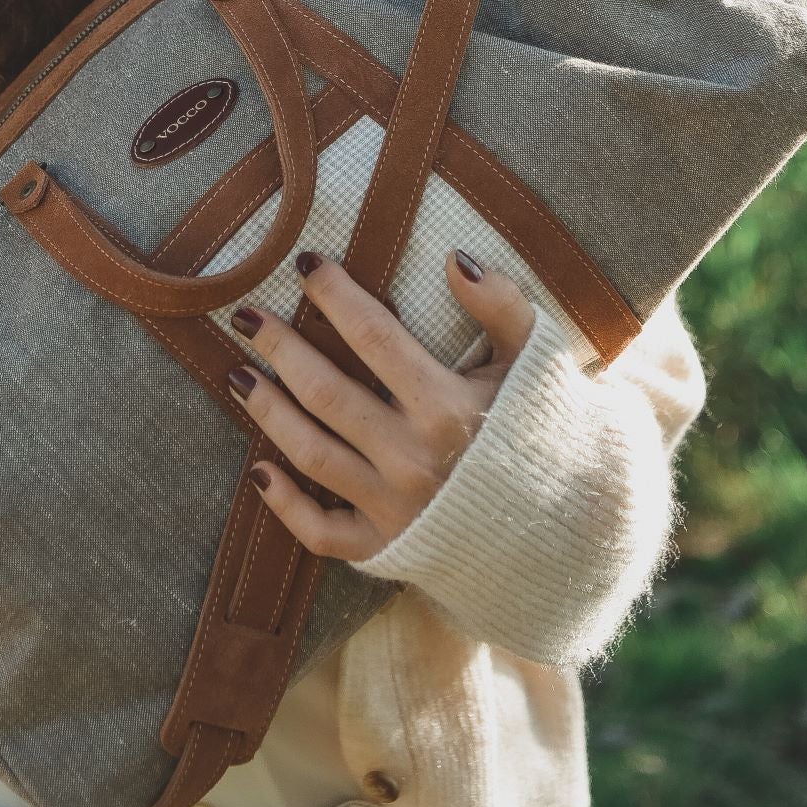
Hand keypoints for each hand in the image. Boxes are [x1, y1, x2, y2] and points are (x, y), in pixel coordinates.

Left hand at [226, 250, 536, 559]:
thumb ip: (501, 304)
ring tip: (237, 374)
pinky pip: (322, 532)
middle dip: (280, 347)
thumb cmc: (546, 430)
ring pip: (311, 454)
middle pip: (326, 392)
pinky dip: (285, 505)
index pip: (374, 336)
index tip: (305, 264)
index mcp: (448, 407)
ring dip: (268, 410)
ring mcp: (396, 509)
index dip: (335, 294)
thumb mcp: (535, 361)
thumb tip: (454, 257)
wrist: (569, 526)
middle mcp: (414, 459)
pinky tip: (257, 471)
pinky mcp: (387, 549)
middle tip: (246, 316)